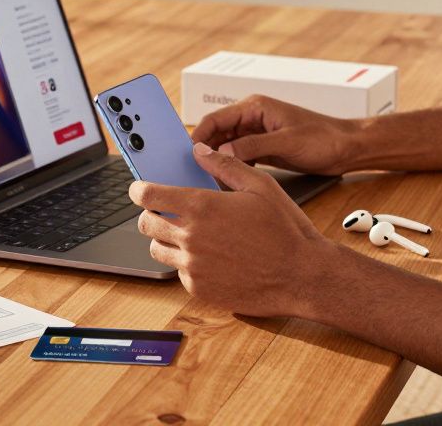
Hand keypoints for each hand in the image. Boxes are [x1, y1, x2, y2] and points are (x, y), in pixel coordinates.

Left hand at [129, 142, 333, 317]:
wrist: (302, 276)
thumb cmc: (285, 229)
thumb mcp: (260, 186)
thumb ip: (225, 166)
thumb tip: (200, 151)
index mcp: (202, 207)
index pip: (150, 195)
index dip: (139, 189)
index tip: (138, 188)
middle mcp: (191, 238)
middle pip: (146, 223)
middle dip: (150, 214)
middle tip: (164, 211)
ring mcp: (193, 267)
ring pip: (157, 250)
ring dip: (165, 239)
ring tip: (188, 234)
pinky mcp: (199, 289)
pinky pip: (179, 273)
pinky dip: (186, 263)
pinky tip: (210, 257)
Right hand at [190, 94, 360, 174]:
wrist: (347, 148)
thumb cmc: (323, 138)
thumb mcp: (286, 143)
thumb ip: (253, 147)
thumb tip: (221, 154)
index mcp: (255, 107)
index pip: (215, 119)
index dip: (197, 137)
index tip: (184, 155)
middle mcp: (252, 118)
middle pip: (216, 134)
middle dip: (203, 151)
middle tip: (188, 172)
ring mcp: (257, 135)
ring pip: (225, 148)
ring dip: (215, 162)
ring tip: (202, 180)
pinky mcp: (263, 149)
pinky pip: (238, 158)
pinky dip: (229, 169)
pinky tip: (223, 184)